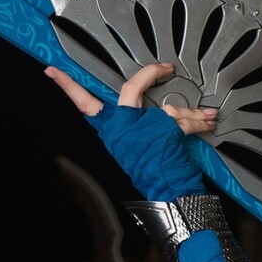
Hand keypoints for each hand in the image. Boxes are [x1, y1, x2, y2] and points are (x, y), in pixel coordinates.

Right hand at [44, 63, 217, 198]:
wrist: (169, 193)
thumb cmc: (153, 171)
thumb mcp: (136, 146)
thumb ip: (138, 126)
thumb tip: (163, 110)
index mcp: (111, 129)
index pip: (84, 103)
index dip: (68, 86)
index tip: (53, 71)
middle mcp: (122, 127)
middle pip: (131, 88)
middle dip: (150, 74)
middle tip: (164, 67)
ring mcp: (143, 127)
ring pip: (169, 109)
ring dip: (192, 113)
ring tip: (207, 115)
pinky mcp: (165, 130)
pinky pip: (186, 120)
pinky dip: (201, 121)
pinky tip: (209, 121)